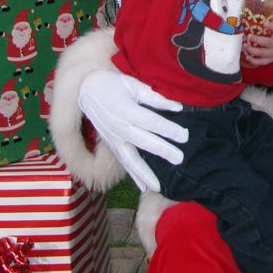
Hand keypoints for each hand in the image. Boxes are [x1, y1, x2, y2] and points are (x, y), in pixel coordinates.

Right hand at [78, 68, 188, 191]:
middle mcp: (120, 127)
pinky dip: (133, 176)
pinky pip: (123, 163)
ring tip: (158, 187)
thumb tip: (178, 107)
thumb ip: (156, 98)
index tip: (185, 136)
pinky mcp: (111, 145)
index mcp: (127, 110)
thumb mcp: (134, 85)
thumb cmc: (114, 85)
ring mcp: (114, 138)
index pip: (151, 122)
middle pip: (144, 141)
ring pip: (130, 159)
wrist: (87, 90)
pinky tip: (144, 188)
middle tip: (179, 159)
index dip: (168, 129)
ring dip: (144, 173)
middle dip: (162, 151)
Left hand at [243, 19, 272, 65]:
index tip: (264, 23)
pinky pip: (260, 62)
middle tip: (249, 36)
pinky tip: (247, 56)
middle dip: (257, 40)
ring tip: (245, 45)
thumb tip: (256, 15)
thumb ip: (270, 23)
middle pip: (268, 43)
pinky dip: (252, 60)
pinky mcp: (269, 60)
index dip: (271, 26)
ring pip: (262, 53)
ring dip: (251, 50)